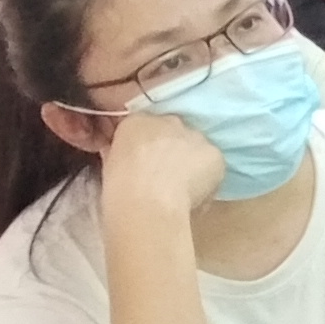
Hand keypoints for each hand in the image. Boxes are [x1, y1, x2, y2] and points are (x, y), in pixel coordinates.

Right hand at [100, 106, 224, 220]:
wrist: (147, 202)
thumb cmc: (119, 188)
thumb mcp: (109, 164)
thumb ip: (119, 152)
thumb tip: (124, 156)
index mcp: (136, 121)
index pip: (145, 127)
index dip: (147, 148)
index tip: (144, 165)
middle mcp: (169, 121)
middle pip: (173, 134)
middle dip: (170, 152)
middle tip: (163, 178)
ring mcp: (195, 136)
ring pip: (196, 148)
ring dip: (190, 164)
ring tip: (180, 191)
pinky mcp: (215, 155)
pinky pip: (212, 166)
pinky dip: (206, 180)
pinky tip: (194, 197)